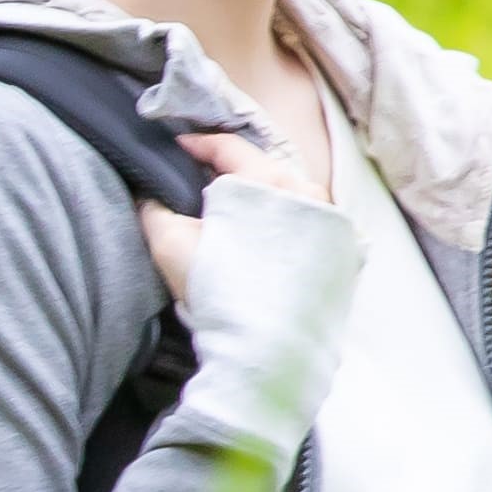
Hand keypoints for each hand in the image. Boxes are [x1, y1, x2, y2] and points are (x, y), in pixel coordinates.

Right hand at [132, 127, 326, 299]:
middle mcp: (304, 191)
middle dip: (233, 166)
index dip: (197, 144)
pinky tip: (269, 236)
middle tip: (205, 175)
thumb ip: (154, 211)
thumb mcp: (171, 245)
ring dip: (263, 191)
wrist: (269, 346)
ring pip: (291, 190)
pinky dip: (288, 217)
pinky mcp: (342, 249)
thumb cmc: (219, 290)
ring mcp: (329, 219)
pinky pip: (311, 217)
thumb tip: (149, 196)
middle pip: (264, 164)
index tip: (178, 147)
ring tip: (239, 206)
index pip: (229, 147)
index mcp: (264, 182)